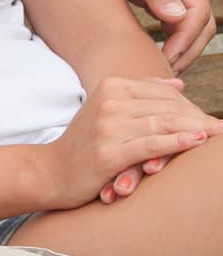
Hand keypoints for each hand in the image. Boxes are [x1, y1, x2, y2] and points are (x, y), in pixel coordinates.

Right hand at [45, 76, 222, 209]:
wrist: (50, 171)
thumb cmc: (83, 144)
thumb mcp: (108, 110)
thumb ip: (141, 94)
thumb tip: (178, 84)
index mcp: (111, 86)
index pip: (162, 93)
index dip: (191, 106)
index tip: (210, 119)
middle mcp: (110, 101)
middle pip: (166, 107)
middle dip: (198, 117)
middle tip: (221, 128)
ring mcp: (108, 126)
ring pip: (163, 123)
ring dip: (196, 129)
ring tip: (217, 134)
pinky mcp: (109, 152)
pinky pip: (152, 144)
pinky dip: (178, 142)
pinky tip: (197, 141)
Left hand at [77, 0, 215, 73]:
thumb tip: (176, 17)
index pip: (199, 12)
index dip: (186, 39)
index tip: (167, 58)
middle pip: (199, 25)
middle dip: (186, 50)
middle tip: (164, 73)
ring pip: (185, 28)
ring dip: (177, 49)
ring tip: (158, 69)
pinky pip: (168, 25)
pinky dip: (164, 42)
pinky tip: (150, 55)